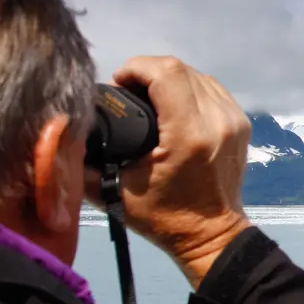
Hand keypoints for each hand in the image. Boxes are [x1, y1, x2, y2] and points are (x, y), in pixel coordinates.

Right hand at [87, 56, 252, 288]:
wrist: (213, 235)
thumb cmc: (165, 218)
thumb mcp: (116, 192)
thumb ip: (85, 161)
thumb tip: (62, 132)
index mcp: (188, 135)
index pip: (166, 73)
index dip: (136, 68)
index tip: (118, 83)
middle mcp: (216, 121)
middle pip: (181, 69)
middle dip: (148, 73)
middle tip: (128, 92)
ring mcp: (234, 121)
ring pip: (198, 75)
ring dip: (170, 79)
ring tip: (148, 96)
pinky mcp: (241, 123)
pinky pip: (213, 89)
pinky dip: (190, 89)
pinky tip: (173, 103)